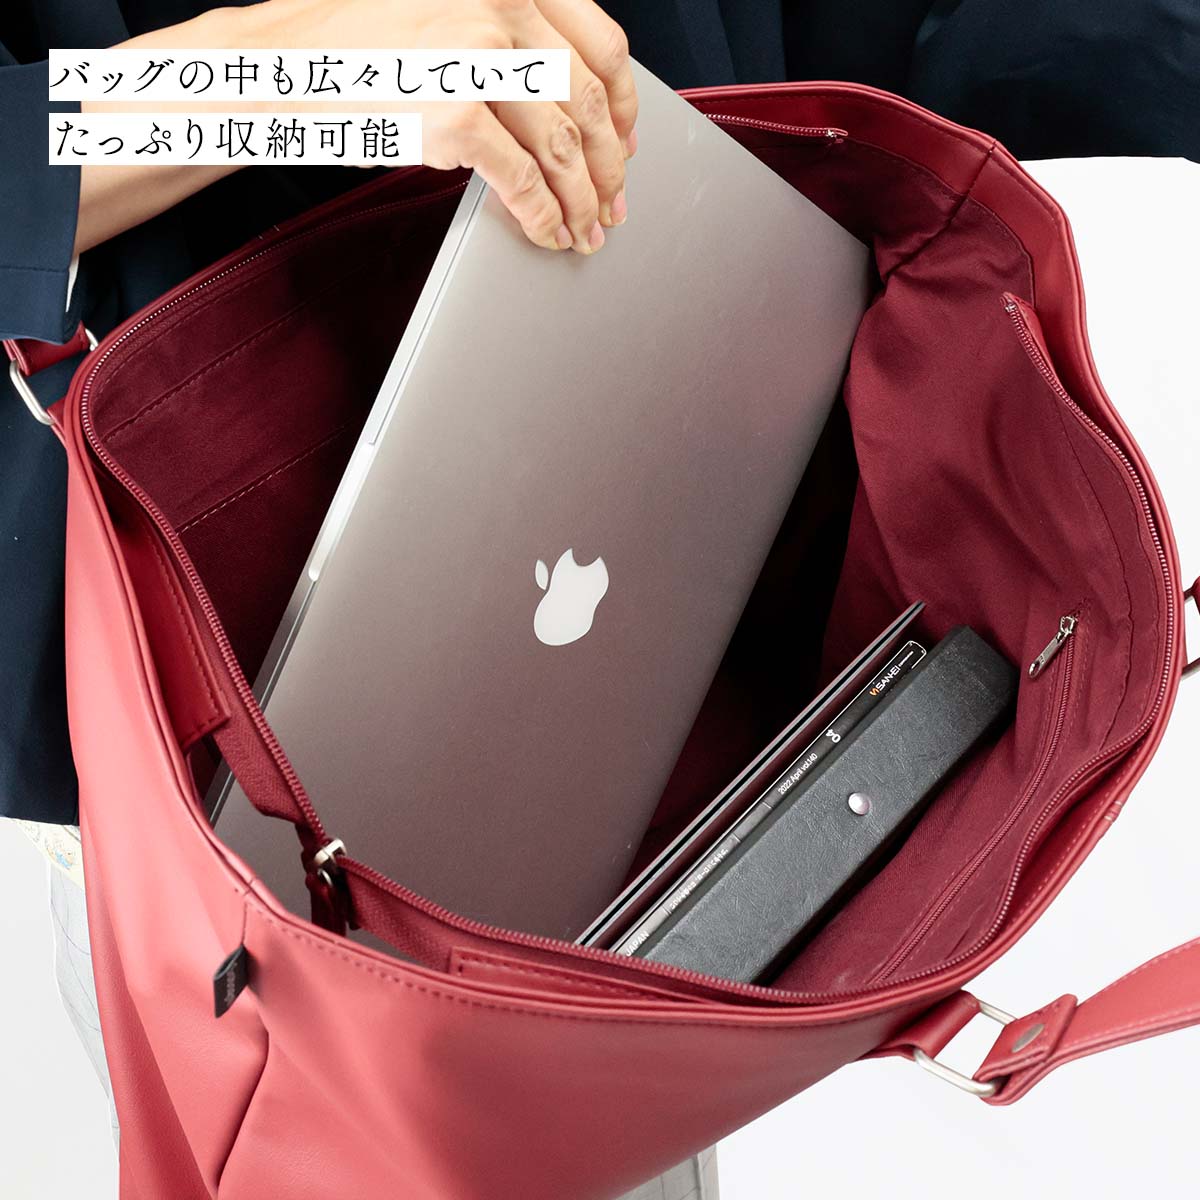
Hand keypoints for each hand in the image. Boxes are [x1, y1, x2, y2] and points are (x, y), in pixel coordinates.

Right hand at [242, 0, 638, 252]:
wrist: (284, 62)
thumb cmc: (358, 45)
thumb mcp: (447, 15)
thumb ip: (510, 42)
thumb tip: (569, 106)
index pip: (602, 45)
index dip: (625, 106)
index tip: (627, 143)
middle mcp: (501, 9)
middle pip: (590, 103)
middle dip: (609, 167)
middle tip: (612, 203)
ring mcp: (480, 60)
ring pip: (563, 147)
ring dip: (582, 201)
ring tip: (585, 230)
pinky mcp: (456, 115)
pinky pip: (522, 180)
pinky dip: (543, 216)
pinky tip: (547, 233)